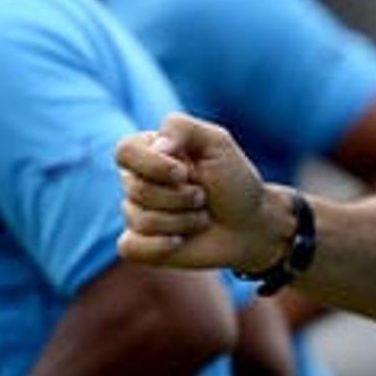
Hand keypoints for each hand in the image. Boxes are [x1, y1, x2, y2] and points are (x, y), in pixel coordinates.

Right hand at [115, 114, 278, 271]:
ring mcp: (136, 214)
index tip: (185, 172)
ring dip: (183, 221)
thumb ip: (182, 128)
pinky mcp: (140, 245)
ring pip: (141, 221)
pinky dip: (160, 247)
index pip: (125, 152)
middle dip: (181, 197)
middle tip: (203, 196)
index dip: (153, 165)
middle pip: (136, 189)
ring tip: (201, 217)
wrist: (250, 224)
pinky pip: (130, 247)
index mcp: (149, 151)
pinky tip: (181, 242)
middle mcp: (137, 181)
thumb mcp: (217, 142)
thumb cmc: (234, 180)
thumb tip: (155, 147)